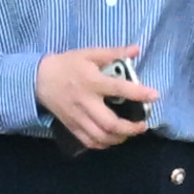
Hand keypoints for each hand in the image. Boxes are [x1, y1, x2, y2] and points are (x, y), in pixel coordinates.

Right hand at [32, 44, 156, 148]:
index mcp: (91, 82)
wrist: (38, 79)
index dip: (138, 93)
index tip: (154, 96)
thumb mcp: (89, 54)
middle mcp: (85, 102)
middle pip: (109, 123)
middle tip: (142, 125)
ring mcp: (77, 117)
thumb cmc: (67, 64)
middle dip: (129, 128)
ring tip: (129, 133)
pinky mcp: (71, 126)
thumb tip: (136, 49)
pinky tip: (112, 139)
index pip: (118, 89)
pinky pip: (88, 141)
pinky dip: (103, 144)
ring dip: (118, 138)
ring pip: (100, 136)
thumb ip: (113, 53)